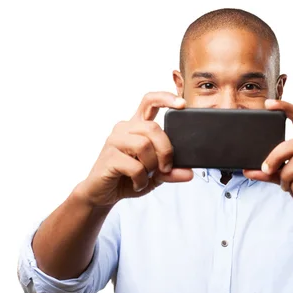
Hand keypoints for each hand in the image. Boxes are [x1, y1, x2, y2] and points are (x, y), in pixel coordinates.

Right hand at [75, 92, 193, 207]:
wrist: (102, 194)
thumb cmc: (126, 179)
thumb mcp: (154, 176)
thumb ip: (171, 172)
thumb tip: (189, 173)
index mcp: (136, 127)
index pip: (149, 102)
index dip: (165, 98)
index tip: (182, 105)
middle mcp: (124, 129)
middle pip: (153, 127)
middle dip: (165, 150)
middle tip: (165, 168)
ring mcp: (115, 141)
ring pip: (144, 145)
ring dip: (151, 166)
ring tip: (146, 177)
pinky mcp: (109, 157)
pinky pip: (135, 166)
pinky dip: (141, 179)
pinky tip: (137, 184)